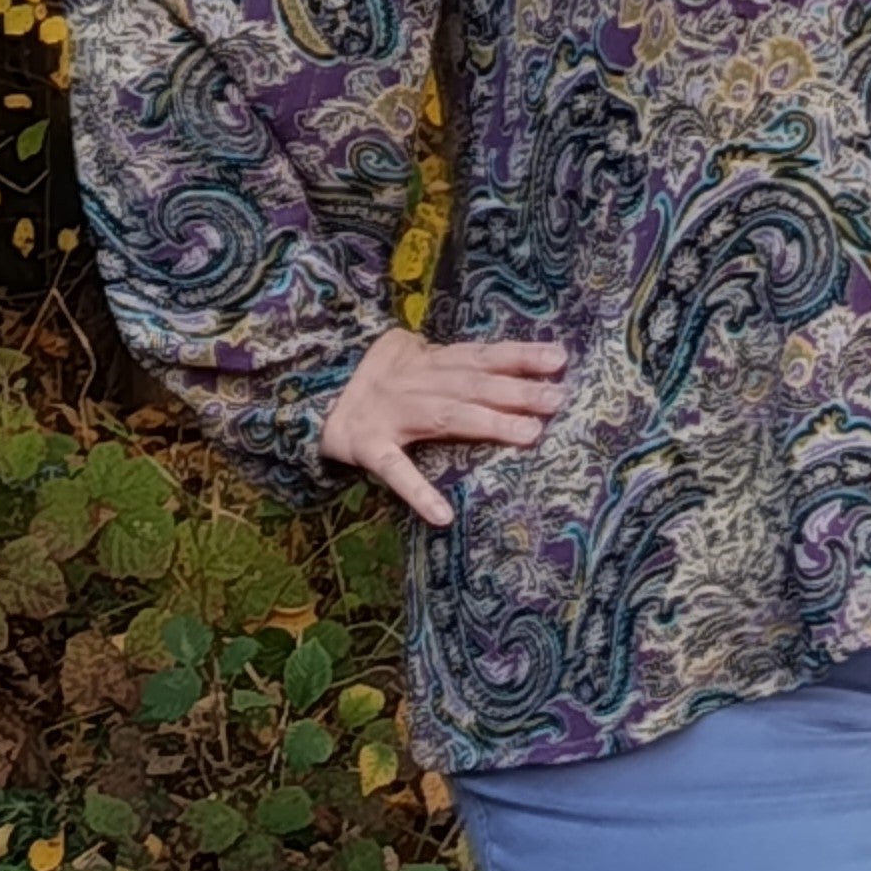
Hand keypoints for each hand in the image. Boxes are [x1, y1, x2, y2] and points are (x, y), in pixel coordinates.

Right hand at [316, 327, 567, 528]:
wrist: (311, 392)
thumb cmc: (381, 382)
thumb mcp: (416, 362)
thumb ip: (459, 366)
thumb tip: (522, 367)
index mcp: (427, 361)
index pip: (480, 355)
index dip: (518, 356)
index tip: (559, 359)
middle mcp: (413, 382)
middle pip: (472, 384)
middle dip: (516, 390)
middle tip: (557, 399)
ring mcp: (390, 414)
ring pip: (446, 416)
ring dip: (488, 423)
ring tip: (529, 434)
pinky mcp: (367, 447)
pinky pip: (394, 471)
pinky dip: (417, 492)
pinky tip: (441, 515)